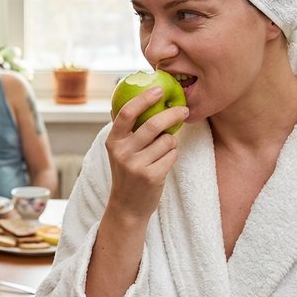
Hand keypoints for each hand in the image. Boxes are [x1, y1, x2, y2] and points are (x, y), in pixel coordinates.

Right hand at [105, 86, 187, 226]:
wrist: (127, 206)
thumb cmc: (126, 172)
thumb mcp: (118, 150)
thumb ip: (122, 127)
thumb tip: (126, 95)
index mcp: (113, 141)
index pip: (127, 113)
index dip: (144, 99)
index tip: (159, 89)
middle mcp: (122, 152)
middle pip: (154, 125)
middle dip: (173, 114)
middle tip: (183, 110)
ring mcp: (137, 165)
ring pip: (167, 140)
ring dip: (171, 141)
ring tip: (164, 149)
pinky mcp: (152, 176)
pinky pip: (173, 155)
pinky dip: (173, 155)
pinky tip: (164, 162)